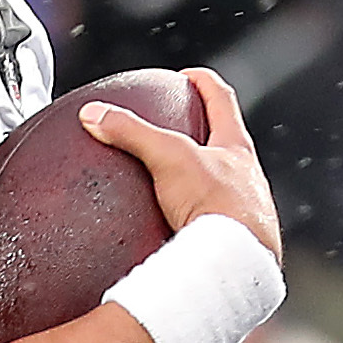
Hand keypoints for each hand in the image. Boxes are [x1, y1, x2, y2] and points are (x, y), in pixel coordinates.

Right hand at [81, 68, 281, 267]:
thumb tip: (93, 114)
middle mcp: (249, 178)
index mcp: (237, 148)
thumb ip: (132, 133)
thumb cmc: (215, 204)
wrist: (238, 263)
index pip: (222, 100)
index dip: (203, 83)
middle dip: (206, 135)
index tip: (187, 78)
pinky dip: (196, 225)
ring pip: (225, 189)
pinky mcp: (238, 246)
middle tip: (181, 131)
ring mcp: (247, 213)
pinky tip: (176, 237)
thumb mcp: (168, 158)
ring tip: (175, 190)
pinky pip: (214, 229)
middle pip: (228, 145)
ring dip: (204, 184)